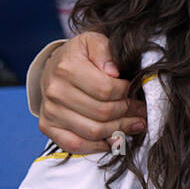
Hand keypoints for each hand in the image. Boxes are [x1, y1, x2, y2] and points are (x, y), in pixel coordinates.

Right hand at [39, 32, 145, 154]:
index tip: (137, 91)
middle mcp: (55, 91)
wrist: (55, 67)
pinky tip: (113, 140)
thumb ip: (105, 52)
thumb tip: (114, 72)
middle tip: (142, 111)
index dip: (127, 93)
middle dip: (128, 113)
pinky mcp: (47, 127)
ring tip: (135, 124)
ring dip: (119, 131)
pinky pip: (74, 145)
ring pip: (92, 131)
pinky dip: (97, 147)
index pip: (106, 89)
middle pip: (102, 112)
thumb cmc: (81, 55)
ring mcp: (50, 111)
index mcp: (67, 68)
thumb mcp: (93, 41)